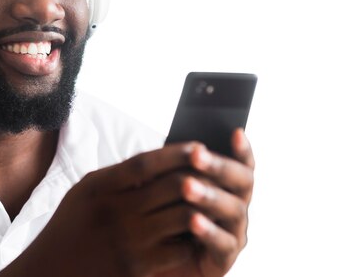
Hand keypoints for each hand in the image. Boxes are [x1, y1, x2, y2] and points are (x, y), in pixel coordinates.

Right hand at [0, 142, 213, 276]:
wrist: (49, 271)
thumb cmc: (70, 227)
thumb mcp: (84, 192)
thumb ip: (117, 176)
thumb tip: (158, 160)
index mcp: (100, 187)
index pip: (146, 163)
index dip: (176, 152)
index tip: (199, 145)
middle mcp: (115, 211)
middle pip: (170, 186)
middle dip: (199, 176)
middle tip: (217, 170)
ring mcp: (128, 240)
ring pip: (182, 216)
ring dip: (200, 207)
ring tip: (213, 199)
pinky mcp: (138, 267)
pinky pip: (178, 247)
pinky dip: (192, 238)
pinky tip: (198, 230)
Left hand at [156, 128, 254, 276]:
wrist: (150, 254)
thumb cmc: (160, 213)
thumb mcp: (165, 185)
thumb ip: (176, 167)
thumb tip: (181, 143)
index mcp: (226, 185)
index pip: (241, 163)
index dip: (242, 149)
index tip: (236, 132)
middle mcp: (236, 205)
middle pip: (241, 182)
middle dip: (218, 166)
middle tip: (196, 154)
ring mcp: (234, 232)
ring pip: (234, 210)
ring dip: (210, 195)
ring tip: (187, 185)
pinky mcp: (224, 259)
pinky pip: (222, 244)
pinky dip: (209, 230)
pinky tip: (193, 220)